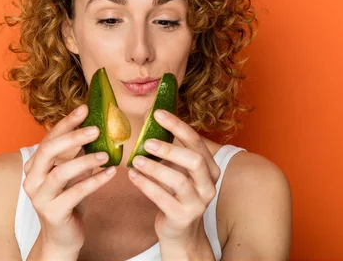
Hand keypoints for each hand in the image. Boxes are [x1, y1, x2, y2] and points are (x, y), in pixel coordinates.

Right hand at [22, 104, 116, 252]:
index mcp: (34, 165)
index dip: (66, 123)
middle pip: (49, 151)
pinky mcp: (53, 213)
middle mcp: (32, 179)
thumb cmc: (68, 199)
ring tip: (106, 155)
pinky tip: (110, 173)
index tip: (85, 108)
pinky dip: (94, 181)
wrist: (62, 237)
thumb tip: (97, 126)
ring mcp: (40, 197)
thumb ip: (76, 153)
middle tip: (96, 129)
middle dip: (73, 137)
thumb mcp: (71, 172)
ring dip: (85, 161)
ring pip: (61, 173)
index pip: (49, 138)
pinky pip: (75, 193)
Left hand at [128, 109, 220, 243]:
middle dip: (169, 149)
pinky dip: (145, 184)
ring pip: (179, 180)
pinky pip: (163, 198)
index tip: (158, 113)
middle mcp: (209, 184)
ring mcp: (198, 203)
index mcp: (210, 167)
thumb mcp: (177, 168)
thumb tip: (149, 116)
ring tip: (136, 160)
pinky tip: (132, 175)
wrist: (179, 229)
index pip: (196, 141)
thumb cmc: (176, 192)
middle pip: (194, 160)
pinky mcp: (183, 217)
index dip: (177, 126)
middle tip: (147, 142)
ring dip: (155, 168)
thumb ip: (168, 146)